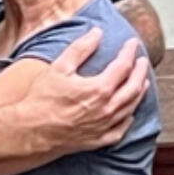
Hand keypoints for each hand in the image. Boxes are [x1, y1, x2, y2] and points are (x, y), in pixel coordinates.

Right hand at [18, 28, 148, 155]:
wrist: (30, 131)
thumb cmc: (41, 101)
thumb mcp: (59, 67)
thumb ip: (81, 48)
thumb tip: (96, 33)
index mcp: (99, 89)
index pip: (123, 66)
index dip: (129, 52)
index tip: (132, 44)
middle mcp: (106, 109)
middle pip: (133, 87)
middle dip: (140, 71)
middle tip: (142, 61)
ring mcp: (103, 127)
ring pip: (130, 108)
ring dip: (139, 94)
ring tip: (142, 83)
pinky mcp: (97, 141)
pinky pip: (120, 131)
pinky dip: (128, 120)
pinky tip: (129, 115)